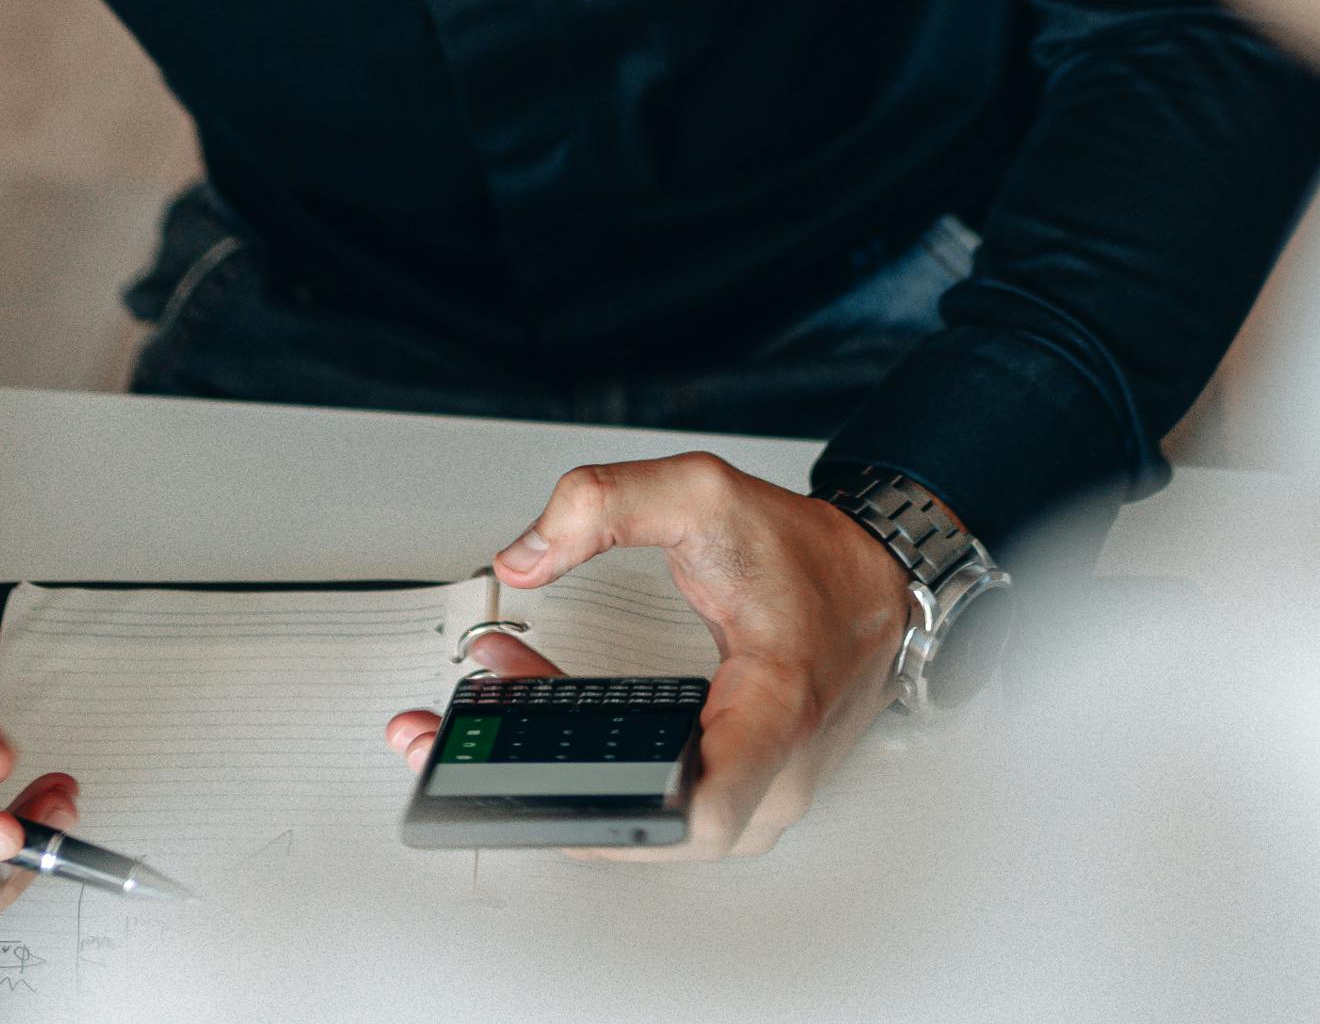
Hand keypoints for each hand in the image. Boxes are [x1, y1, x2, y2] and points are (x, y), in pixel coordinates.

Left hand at [379, 452, 917, 857]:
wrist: (870, 582)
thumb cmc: (808, 556)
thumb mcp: (705, 494)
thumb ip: (606, 504)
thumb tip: (524, 556)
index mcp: (777, 709)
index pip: (707, 808)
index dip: (620, 816)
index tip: (546, 788)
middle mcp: (770, 775)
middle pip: (644, 824)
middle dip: (537, 787)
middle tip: (448, 743)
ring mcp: (754, 796)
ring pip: (639, 818)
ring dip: (552, 769)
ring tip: (478, 708)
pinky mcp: (736, 796)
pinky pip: (652, 799)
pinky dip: (587, 763)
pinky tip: (534, 711)